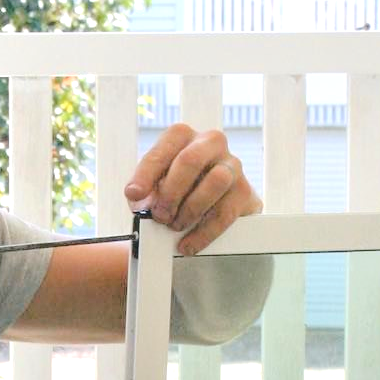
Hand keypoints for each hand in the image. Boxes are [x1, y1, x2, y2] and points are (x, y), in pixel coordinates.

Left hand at [124, 124, 261, 255]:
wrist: (211, 205)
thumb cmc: (178, 189)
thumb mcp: (154, 187)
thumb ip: (145, 192)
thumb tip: (140, 200)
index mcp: (183, 137)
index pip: (164, 149)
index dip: (146, 173)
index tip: (134, 194)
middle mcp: (211, 143)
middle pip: (191, 160)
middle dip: (171, 192)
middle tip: (160, 215)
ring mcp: (232, 165)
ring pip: (216, 181)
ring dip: (190, 209)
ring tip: (176, 225)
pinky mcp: (245, 192)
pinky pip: (226, 212)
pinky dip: (204, 232)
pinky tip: (189, 243)